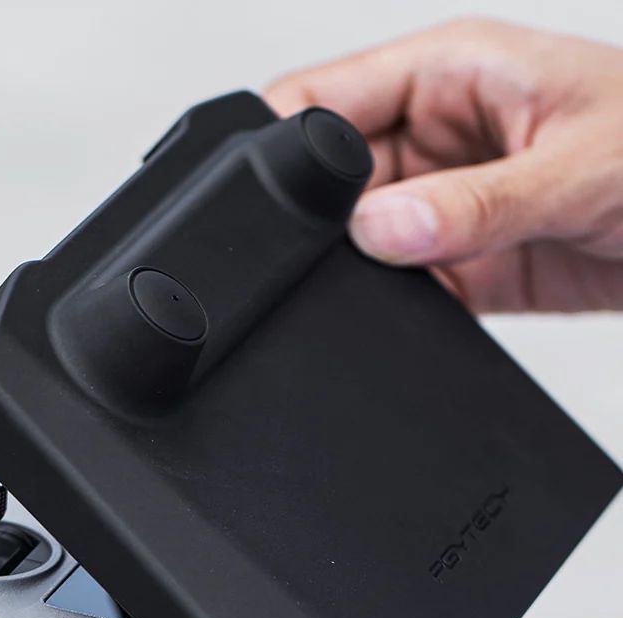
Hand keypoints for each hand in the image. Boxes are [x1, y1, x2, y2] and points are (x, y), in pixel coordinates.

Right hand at [265, 19, 622, 312]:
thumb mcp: (579, 165)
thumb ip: (475, 202)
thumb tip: (380, 229)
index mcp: (449, 72)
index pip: (325, 95)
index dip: (284, 143)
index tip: (273, 200)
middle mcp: (435, 135)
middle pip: (329, 181)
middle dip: (323, 223)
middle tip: (356, 252)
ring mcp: (441, 204)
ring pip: (356, 244)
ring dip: (362, 272)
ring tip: (409, 275)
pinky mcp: (457, 263)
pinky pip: (399, 290)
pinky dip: (394, 310)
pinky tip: (424, 307)